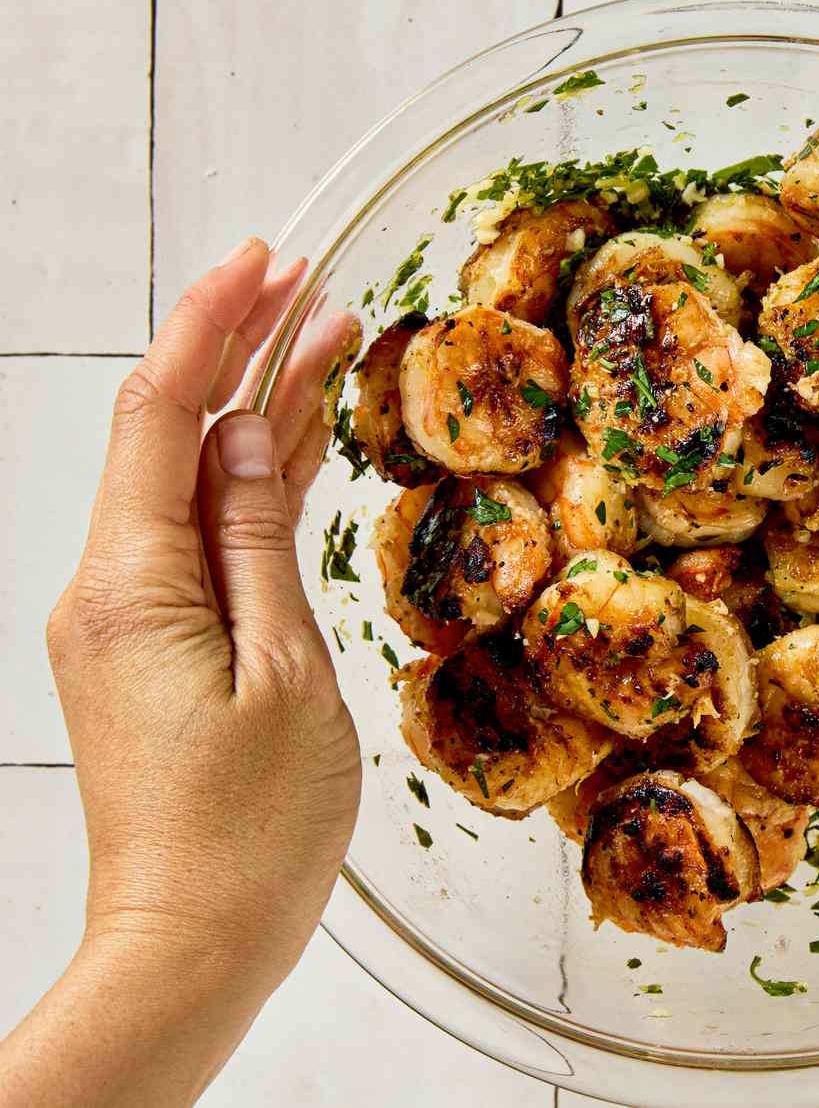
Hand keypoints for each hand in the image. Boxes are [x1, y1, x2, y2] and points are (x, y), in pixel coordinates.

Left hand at [0, 238, 359, 1105]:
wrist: (193, 940)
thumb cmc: (250, 829)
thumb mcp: (285, 673)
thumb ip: (257, 544)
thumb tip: (248, 440)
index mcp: (132, 583)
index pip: (157, 412)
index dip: (211, 325)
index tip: (266, 261)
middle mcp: (109, 587)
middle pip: (169, 433)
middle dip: (237, 349)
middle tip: (309, 282)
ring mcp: (126, 617)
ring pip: (189, 483)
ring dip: (252, 414)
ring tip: (325, 343)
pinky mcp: (151, 647)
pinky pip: (199, 541)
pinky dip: (248, 488)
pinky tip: (292, 448)